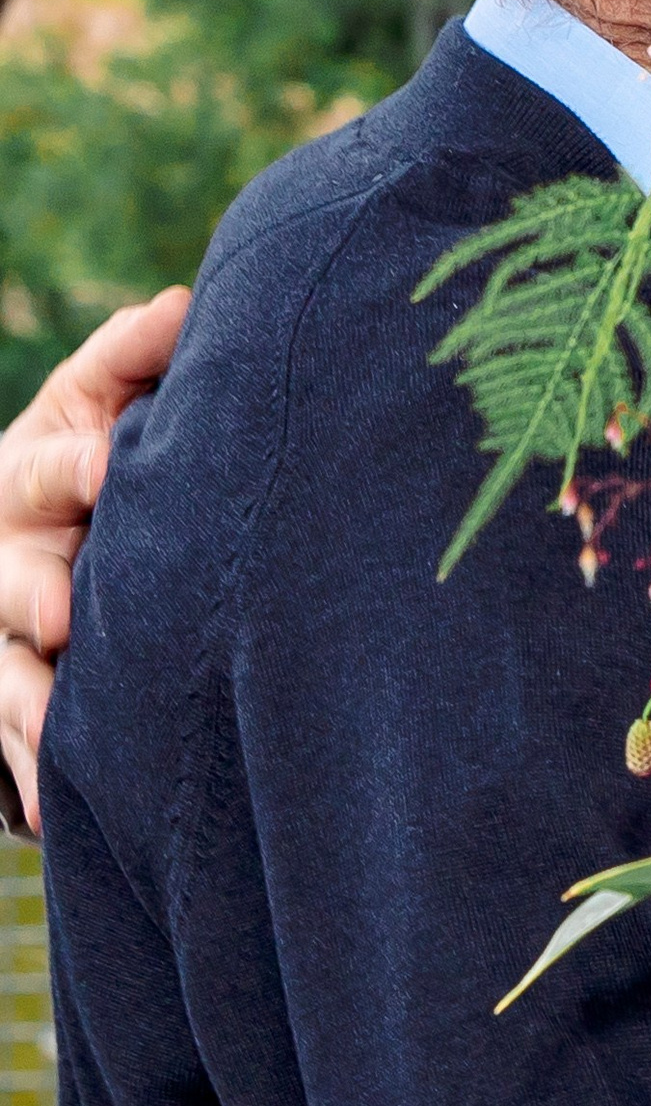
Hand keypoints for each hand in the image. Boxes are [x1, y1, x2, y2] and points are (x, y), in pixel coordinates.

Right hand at [0, 289, 185, 829]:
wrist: (55, 536)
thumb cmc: (101, 449)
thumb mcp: (104, 398)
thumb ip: (134, 358)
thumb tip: (178, 307)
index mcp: (37, 465)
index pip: (54, 459)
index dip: (77, 461)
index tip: (109, 465)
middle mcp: (6, 546)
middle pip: (11, 569)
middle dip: (33, 589)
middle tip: (65, 612)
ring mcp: (0, 627)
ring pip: (1, 665)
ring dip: (23, 697)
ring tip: (54, 726)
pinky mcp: (5, 691)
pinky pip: (6, 734)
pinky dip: (24, 764)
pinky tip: (49, 799)